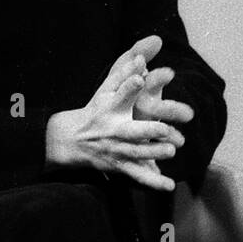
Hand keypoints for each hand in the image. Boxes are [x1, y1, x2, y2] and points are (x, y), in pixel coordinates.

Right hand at [45, 35, 183, 190]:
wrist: (71, 140)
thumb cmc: (96, 110)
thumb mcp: (105, 90)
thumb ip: (124, 73)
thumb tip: (142, 57)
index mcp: (109, 108)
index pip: (119, 94)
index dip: (129, 85)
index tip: (140, 77)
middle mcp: (113, 130)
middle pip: (130, 130)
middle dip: (147, 130)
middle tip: (165, 128)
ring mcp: (116, 150)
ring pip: (136, 154)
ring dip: (153, 153)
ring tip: (171, 151)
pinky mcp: (120, 166)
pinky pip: (138, 175)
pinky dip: (153, 182)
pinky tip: (169, 185)